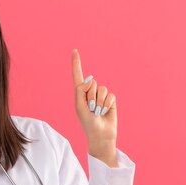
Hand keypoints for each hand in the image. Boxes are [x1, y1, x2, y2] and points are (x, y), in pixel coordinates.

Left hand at [72, 49, 117, 166]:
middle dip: (91, 96)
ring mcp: (101, 95)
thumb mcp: (79, 106)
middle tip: (90, 109)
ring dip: (98, 102)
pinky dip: (106, 104)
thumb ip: (81, 90)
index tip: (74, 50)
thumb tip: (90, 79)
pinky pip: (110, 95)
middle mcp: (91, 92)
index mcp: (80, 93)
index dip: (76, 63)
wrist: (100, 134)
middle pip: (92, 83)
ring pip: (102, 89)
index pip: (78, 75)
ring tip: (96, 111)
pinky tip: (104, 111)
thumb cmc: (87, 122)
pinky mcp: (111, 100)